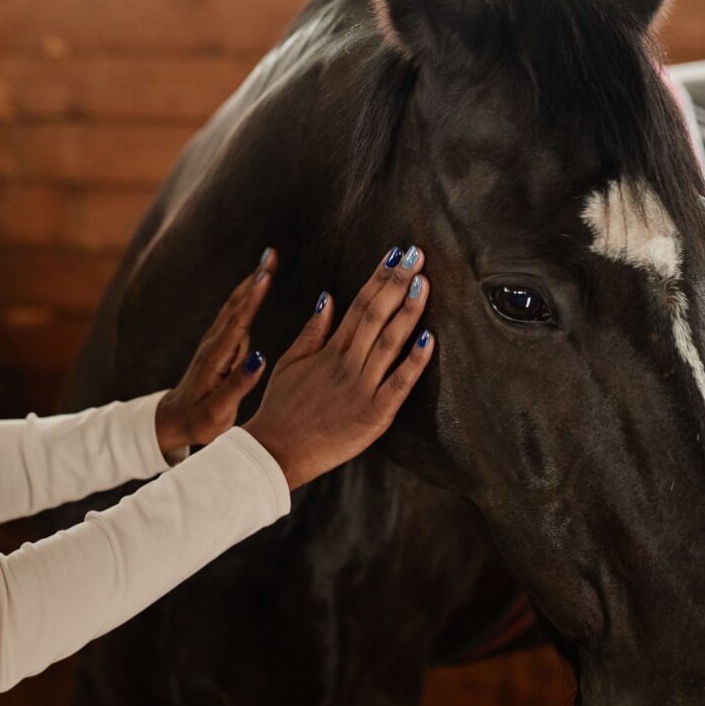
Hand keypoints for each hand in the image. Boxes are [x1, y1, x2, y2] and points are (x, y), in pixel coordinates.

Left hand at [154, 248, 276, 461]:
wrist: (174, 420)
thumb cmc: (198, 420)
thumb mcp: (219, 410)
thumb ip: (239, 384)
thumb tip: (259, 356)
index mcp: (216, 358)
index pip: (238, 322)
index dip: (252, 298)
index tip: (266, 275)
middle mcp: (213, 344)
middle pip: (236, 305)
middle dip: (254, 279)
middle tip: (271, 255)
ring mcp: (214, 342)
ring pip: (234, 306)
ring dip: (251, 282)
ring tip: (268, 261)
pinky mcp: (217, 345)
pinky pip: (235, 314)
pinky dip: (247, 295)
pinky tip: (255, 285)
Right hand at [245, 245, 433, 489]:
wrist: (275, 451)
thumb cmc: (281, 408)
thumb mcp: (291, 363)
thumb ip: (312, 331)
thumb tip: (329, 298)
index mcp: (329, 350)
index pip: (359, 304)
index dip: (379, 277)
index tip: (397, 254)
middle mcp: (347, 363)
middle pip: (376, 314)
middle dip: (398, 282)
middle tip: (417, 254)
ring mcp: (362, 388)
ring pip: (389, 342)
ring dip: (408, 310)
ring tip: (424, 283)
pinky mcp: (374, 415)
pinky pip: (398, 384)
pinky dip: (414, 362)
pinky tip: (429, 339)